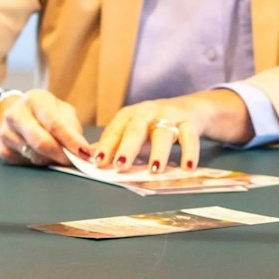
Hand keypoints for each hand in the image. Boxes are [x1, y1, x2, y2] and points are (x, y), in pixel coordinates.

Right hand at [0, 89, 90, 166]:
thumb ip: (72, 128)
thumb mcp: (62, 111)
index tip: (84, 152)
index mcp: (34, 99)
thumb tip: (87, 151)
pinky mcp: (3, 149)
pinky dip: (40, 162)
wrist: (18, 114)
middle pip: (41, 142)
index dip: (71, 140)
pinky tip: (44, 155)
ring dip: (52, 159)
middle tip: (75, 161)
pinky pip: (27, 163)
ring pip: (35, 155)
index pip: (54, 123)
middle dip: (62, 154)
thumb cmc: (45, 113)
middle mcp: (16, 113)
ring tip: (60, 154)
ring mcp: (6, 132)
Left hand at [90, 89, 250, 172]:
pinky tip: (188, 168)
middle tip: (120, 165)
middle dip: (127, 147)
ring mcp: (169, 116)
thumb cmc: (155, 124)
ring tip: (155, 170)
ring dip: (158, 152)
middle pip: (136, 129)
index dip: (106, 146)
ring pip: (163, 133)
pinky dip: (189, 152)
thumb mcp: (133, 130)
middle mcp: (147, 112)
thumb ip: (114, 143)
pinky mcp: (189, 122)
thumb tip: (88, 158)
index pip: (115, 131)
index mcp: (129, 115)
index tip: (98, 162)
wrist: (191, 108)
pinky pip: (190, 137)